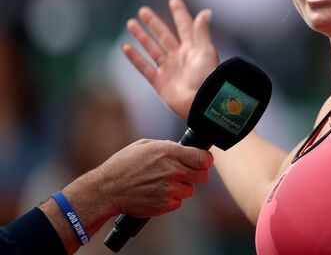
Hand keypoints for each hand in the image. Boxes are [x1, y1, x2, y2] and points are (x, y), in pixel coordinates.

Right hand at [84, 139, 213, 217]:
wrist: (107, 189)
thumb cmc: (123, 165)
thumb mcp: (145, 145)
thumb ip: (167, 146)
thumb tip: (181, 148)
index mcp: (170, 153)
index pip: (203, 158)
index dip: (205, 160)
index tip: (202, 161)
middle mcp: (173, 171)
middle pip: (203, 176)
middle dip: (196, 174)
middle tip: (185, 173)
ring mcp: (170, 189)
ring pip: (190, 190)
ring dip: (181, 188)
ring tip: (163, 184)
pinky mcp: (165, 205)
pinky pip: (178, 202)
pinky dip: (171, 199)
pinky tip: (158, 193)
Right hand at [123, 0, 218, 118]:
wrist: (201, 102)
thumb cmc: (207, 77)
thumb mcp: (206, 51)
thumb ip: (202, 32)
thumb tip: (205, 11)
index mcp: (193, 48)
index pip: (184, 26)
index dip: (179, 13)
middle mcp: (180, 57)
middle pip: (164, 36)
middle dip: (154, 23)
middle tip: (143, 10)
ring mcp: (169, 70)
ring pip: (152, 49)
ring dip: (142, 36)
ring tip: (130, 23)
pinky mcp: (160, 83)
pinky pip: (145, 68)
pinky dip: (135, 58)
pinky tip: (126, 47)